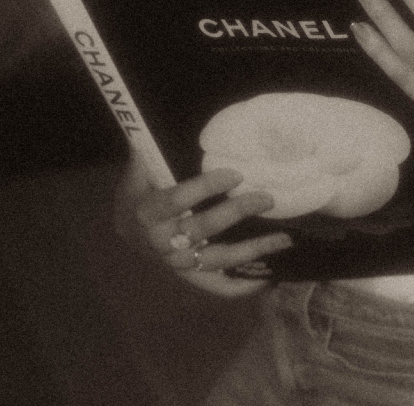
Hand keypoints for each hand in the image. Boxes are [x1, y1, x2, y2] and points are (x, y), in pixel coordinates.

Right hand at [118, 162, 292, 296]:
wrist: (129, 229)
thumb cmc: (140, 192)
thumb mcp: (138, 172)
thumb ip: (148, 154)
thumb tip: (147, 125)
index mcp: (148, 213)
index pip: (178, 199)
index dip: (206, 187)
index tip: (235, 173)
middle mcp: (163, 242)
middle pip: (203, 229)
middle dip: (237, 212)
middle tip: (266, 197)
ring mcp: (178, 262)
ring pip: (218, 259)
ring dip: (252, 249)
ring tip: (284, 238)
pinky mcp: (191, 275)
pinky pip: (217, 287)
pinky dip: (242, 286)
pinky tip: (268, 278)